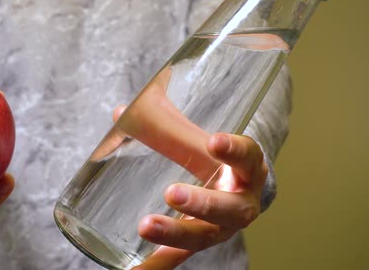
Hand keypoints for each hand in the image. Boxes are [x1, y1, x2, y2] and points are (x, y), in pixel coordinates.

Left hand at [109, 67, 266, 268]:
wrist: (238, 188)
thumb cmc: (214, 158)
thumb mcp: (200, 140)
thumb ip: (166, 126)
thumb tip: (121, 113)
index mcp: (247, 169)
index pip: (247, 157)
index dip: (234, 150)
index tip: (214, 142)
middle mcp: (242, 202)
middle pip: (229, 208)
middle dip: (202, 203)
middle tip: (172, 193)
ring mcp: (223, 228)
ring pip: (205, 236)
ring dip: (176, 234)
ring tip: (146, 226)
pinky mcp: (201, 243)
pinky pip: (180, 257)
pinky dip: (158, 263)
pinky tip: (134, 269)